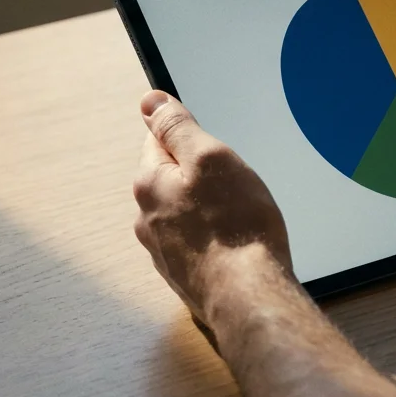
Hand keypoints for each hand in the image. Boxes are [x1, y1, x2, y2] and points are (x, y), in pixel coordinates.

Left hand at [132, 90, 293, 322]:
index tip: (216, 150)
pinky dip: (214, 237)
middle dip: (202, 176)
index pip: (158, 140)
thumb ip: (177, 127)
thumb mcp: (211, 157)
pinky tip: (237, 242)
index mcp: (149, 183)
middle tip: (236, 184)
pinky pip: (197, 241)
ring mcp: (164, 250)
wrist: (248, 295)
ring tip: (241, 216)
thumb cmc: (236, 226)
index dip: (192, 139)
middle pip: (172, 178)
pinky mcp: (183, 273)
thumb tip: (150, 101)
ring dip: (209, 208)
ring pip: (185, 212)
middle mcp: (147, 218)